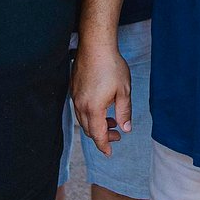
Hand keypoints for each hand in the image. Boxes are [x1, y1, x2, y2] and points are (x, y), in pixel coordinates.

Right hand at [72, 38, 130, 155]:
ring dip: (96, 125)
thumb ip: (124, 112)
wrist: (95, 46)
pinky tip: (102, 108)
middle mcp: (81, 105)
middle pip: (89, 130)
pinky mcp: (74, 89)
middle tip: (117, 135)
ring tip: (112, 122)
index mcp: (93, 109)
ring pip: (83, 120)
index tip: (109, 153)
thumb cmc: (111, 67)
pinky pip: (80, 109)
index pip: (97, 135)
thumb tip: (126, 129)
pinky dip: (90, 115)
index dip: (104, 145)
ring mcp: (75, 97)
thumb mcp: (124, 91)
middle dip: (102, 137)